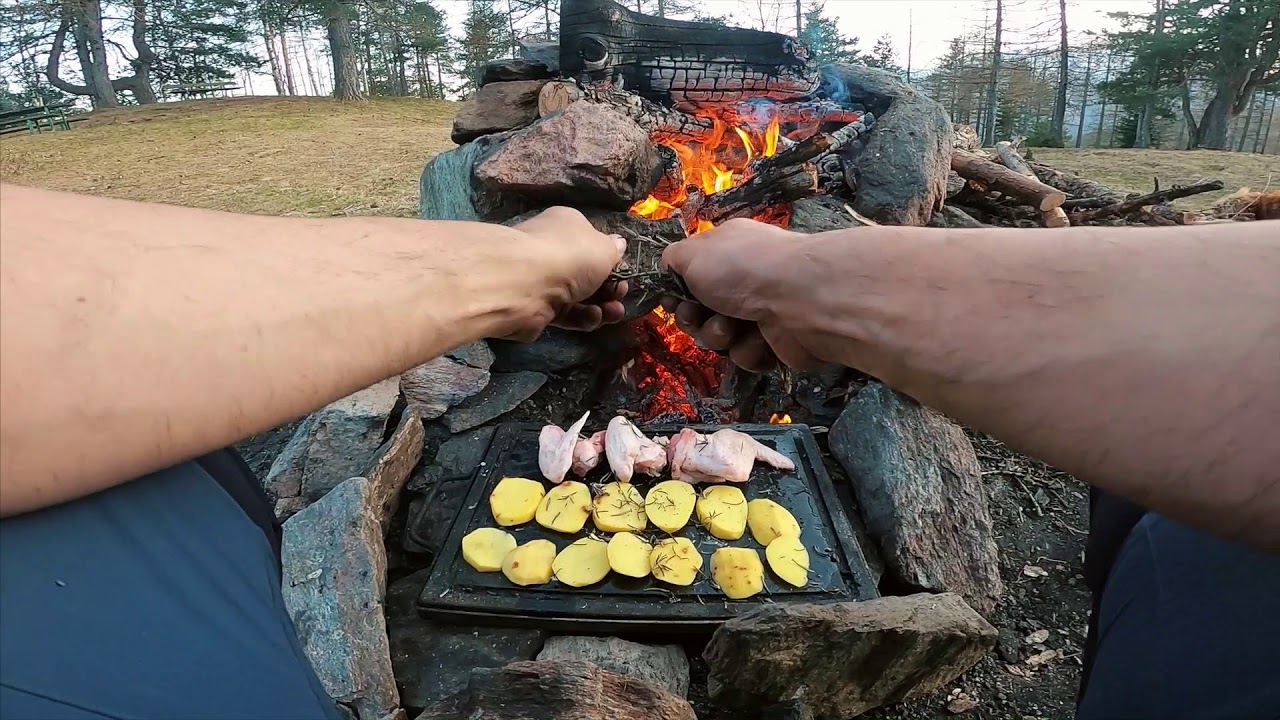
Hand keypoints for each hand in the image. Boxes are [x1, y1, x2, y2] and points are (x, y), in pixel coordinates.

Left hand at [507, 207, 627, 340]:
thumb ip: (613, 249)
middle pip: (587, 273)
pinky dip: (583, 318)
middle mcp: (552, 251)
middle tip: (621, 294)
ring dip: (602, 306)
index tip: (624, 272)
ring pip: (579, 296)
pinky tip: (593, 318)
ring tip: (614, 312)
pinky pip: (567, 314)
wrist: (525, 284)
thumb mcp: (604, 248)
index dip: (610, 259)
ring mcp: (542, 280)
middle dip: (609, 287)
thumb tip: (617, 244)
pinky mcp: (537, 308)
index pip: (591, 243)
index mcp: (566, 227)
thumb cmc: (570, 256)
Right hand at [661, 218, 823, 371]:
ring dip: (720, 335)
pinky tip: (761, 337)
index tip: (674, 302)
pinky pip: (745, 356)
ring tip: (736, 326)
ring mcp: (762, 312)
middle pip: (701, 312)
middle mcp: (744, 279)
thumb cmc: (742, 269)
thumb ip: (671, 259)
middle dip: (695, 319)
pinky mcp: (777, 342)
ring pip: (720, 338)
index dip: (678, 294)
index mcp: (726, 251)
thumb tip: (669, 267)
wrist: (800, 298)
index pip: (691, 277)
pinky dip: (748, 350)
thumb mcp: (692, 252)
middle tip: (701, 314)